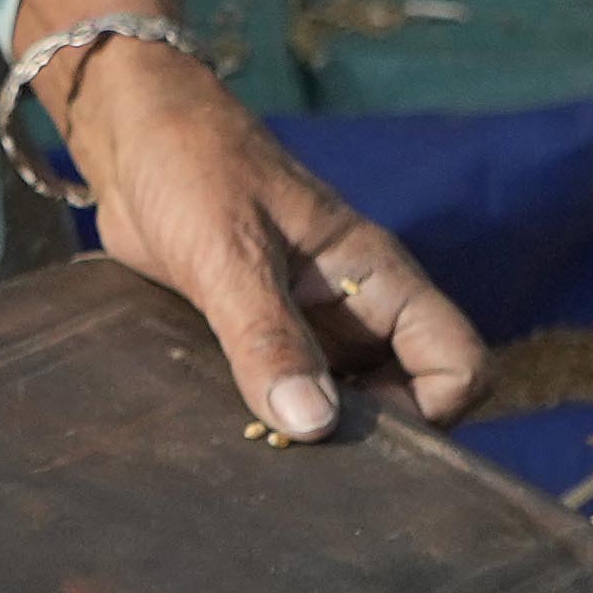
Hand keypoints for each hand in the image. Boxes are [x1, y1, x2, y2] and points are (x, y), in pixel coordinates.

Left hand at [50, 28, 485, 445]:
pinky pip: (289, 393)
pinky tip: (227, 428)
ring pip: (347, 404)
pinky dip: (270, 417)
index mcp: (378, 278)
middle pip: (408, 400)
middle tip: (298, 457)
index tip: (357, 438)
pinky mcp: (261, 336)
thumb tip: (312, 424)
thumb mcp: (228, 253)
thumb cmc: (192, 166)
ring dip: (313, 433)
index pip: (460, 364)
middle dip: (367, 438)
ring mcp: (311, 326)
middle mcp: (356, 309)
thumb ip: (267, 338)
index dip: (431, 415)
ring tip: (258, 447)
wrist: (131, 136)